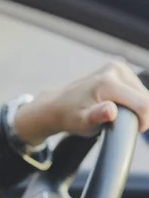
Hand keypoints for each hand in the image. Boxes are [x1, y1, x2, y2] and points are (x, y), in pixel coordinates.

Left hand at [13, 61, 148, 145]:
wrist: (56, 104)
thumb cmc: (69, 117)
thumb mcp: (82, 123)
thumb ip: (97, 117)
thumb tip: (110, 111)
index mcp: (108, 82)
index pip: (144, 105)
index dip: (142, 122)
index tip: (130, 131)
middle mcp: (114, 69)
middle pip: (146, 98)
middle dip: (139, 114)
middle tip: (119, 123)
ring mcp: (117, 66)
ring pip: (143, 93)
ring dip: (136, 107)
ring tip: (116, 114)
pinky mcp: (119, 67)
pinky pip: (137, 88)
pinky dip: (132, 99)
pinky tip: (117, 105)